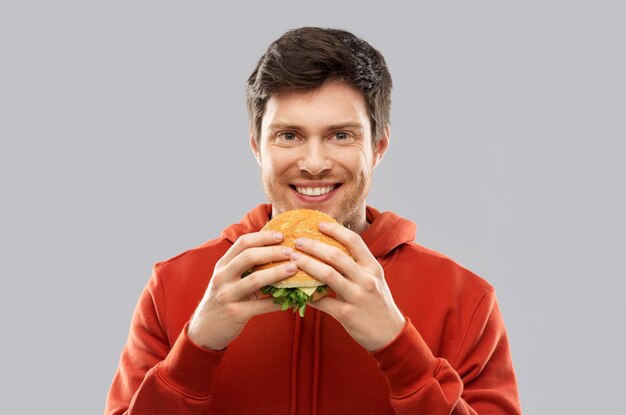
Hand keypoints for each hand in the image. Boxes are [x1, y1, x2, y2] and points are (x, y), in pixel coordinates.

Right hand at [187, 231, 296, 349]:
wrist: (205, 329)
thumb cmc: (224, 299)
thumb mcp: (227, 279)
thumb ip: (244, 267)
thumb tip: (276, 251)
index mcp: (222, 265)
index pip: (242, 243)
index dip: (263, 237)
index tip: (282, 236)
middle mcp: (222, 277)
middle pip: (249, 257)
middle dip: (272, 252)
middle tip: (291, 252)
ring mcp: (227, 295)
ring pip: (255, 280)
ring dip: (277, 272)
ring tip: (293, 269)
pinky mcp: (235, 313)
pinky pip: (260, 306)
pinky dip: (277, 301)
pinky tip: (290, 299)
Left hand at [290, 222, 405, 351]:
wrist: (390, 333)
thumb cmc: (378, 303)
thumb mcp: (374, 279)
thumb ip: (358, 265)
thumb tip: (331, 248)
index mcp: (373, 267)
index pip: (354, 241)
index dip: (335, 230)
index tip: (319, 225)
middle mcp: (366, 279)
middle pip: (336, 256)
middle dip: (313, 246)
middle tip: (297, 242)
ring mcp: (357, 297)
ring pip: (327, 275)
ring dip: (307, 264)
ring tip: (293, 259)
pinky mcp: (347, 314)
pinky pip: (322, 301)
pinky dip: (307, 294)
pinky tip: (295, 289)